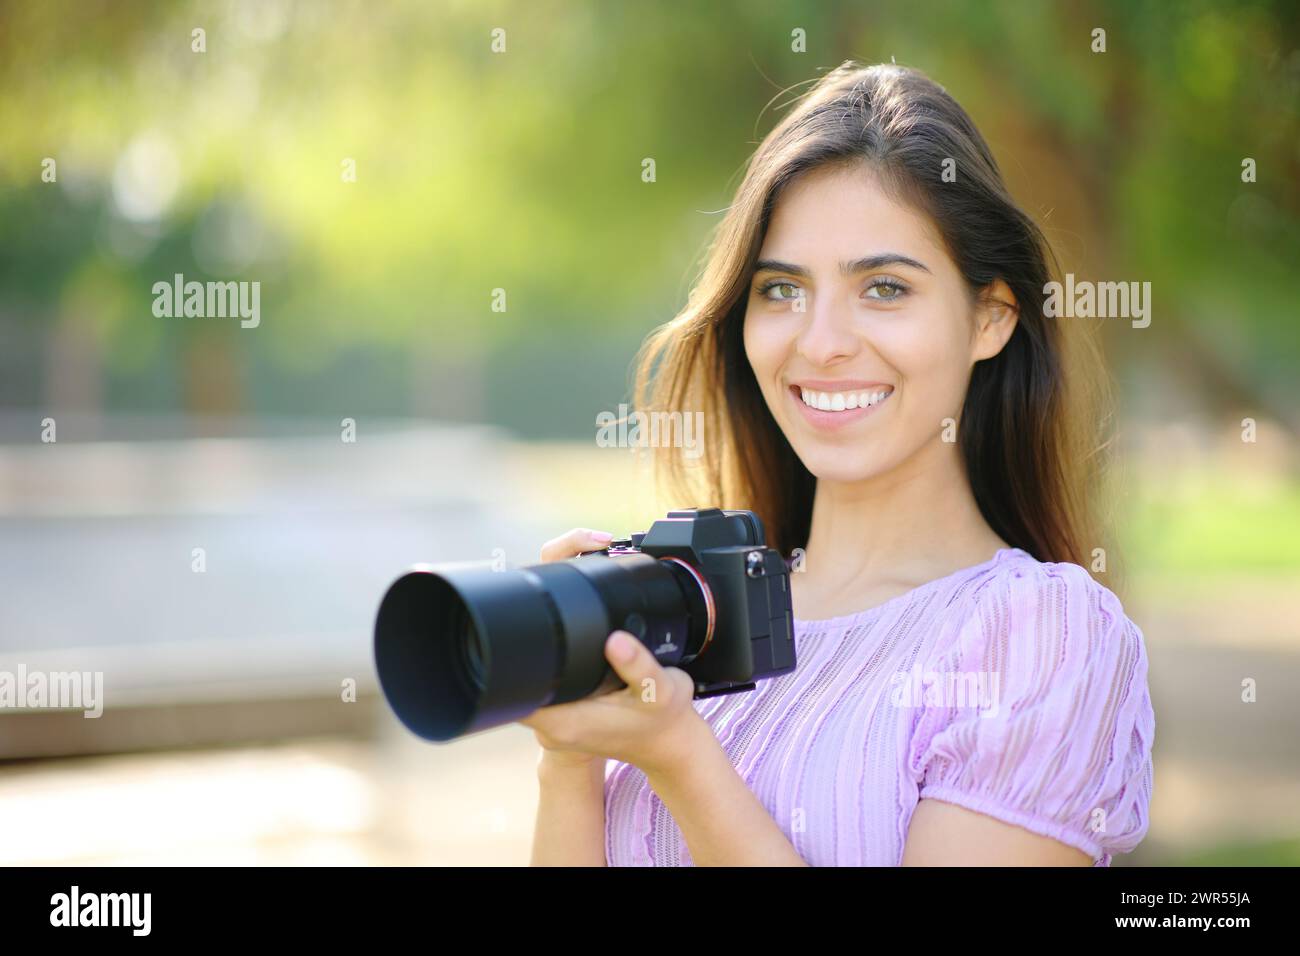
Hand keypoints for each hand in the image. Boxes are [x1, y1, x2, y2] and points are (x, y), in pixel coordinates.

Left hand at [520, 627, 704, 778]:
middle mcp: (553, 730)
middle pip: (518, 687)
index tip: (533, 637)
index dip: (517, 662)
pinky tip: (578, 667)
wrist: (673, 744)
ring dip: (544, 669)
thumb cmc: (667, 717)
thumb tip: (616, 641)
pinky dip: (556, 679)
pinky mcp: (566, 724)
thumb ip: (638, 665)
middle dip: (531, 657)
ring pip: (532, 690)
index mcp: (565, 723)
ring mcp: (558, 730)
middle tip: (558, 634)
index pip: (515, 692)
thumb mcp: (659, 689)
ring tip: (571, 650)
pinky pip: (547, 695)